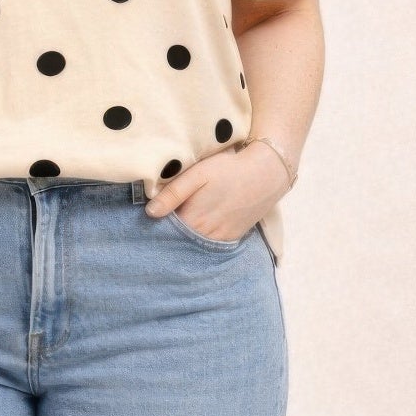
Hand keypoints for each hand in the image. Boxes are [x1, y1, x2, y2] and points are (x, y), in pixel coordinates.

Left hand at [144, 144, 287, 241]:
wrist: (266, 174)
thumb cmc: (229, 170)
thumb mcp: (197, 174)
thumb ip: (173, 193)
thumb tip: (150, 213)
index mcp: (192, 219)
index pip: (164, 231)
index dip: (155, 227)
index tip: (149, 221)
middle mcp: (205, 235)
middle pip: (178, 241)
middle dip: (168, 235)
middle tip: (161, 224)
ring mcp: (219, 239)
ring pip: (193, 245)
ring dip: (184, 239)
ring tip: (180, 225)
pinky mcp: (231, 238)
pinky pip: (209, 245)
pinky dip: (201, 240)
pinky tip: (198, 229)